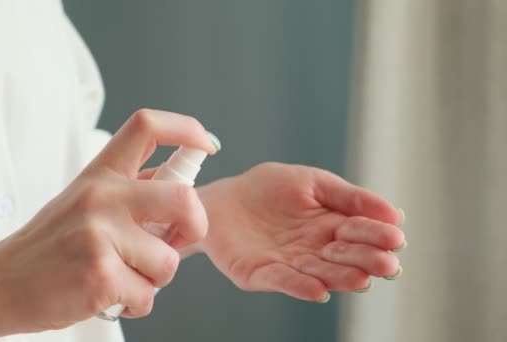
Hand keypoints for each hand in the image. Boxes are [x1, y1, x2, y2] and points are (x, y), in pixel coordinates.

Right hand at [0, 109, 216, 335]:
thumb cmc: (47, 246)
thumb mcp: (82, 202)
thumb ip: (127, 194)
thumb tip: (180, 190)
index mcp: (99, 174)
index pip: (147, 126)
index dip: (186, 129)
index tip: (207, 144)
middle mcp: (101, 196)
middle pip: (183, 197)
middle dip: (195, 226)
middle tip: (177, 240)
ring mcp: (99, 234)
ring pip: (168, 260)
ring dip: (156, 279)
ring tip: (125, 278)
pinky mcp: (99, 274)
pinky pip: (148, 295)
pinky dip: (137, 304)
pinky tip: (112, 296)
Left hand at [198, 162, 404, 301]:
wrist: (223, 198)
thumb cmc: (269, 188)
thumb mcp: (313, 182)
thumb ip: (349, 196)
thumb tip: (396, 213)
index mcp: (331, 227)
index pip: (360, 233)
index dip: (377, 235)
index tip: (395, 238)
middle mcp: (315, 250)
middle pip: (345, 258)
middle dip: (367, 260)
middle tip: (387, 264)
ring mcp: (290, 265)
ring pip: (320, 273)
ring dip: (340, 278)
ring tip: (361, 278)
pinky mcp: (262, 275)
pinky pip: (283, 281)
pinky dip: (300, 286)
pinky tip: (319, 289)